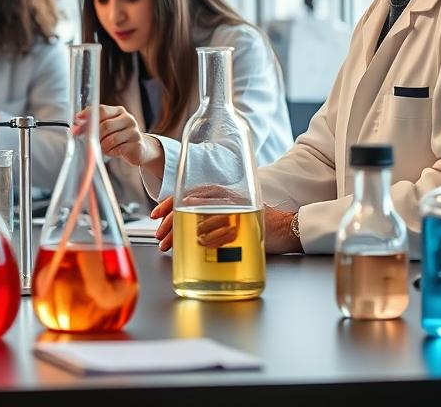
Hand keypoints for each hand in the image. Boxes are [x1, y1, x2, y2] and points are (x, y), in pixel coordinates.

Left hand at [74, 105, 162, 167]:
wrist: (140, 149)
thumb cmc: (119, 137)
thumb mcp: (106, 128)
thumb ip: (92, 125)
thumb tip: (74, 126)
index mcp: (119, 111)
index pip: (102, 110)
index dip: (88, 115)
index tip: (77, 121)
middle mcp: (128, 119)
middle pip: (105, 126)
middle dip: (94, 136)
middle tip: (89, 142)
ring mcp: (134, 132)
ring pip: (110, 140)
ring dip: (102, 146)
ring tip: (104, 147)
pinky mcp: (136, 145)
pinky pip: (117, 149)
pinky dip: (110, 152)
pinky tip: (112, 151)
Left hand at [151, 197, 301, 253]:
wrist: (287, 229)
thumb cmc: (254, 226)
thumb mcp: (227, 217)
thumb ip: (207, 218)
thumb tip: (178, 231)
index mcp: (219, 195)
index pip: (187, 195)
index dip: (167, 204)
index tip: (154, 216)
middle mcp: (226, 198)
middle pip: (188, 205)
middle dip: (170, 223)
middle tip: (159, 237)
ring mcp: (237, 209)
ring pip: (202, 218)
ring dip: (183, 233)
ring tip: (170, 245)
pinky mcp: (249, 222)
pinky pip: (225, 229)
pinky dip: (211, 238)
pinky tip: (200, 244)